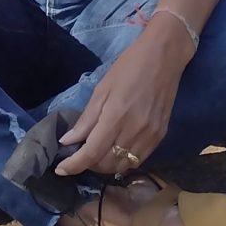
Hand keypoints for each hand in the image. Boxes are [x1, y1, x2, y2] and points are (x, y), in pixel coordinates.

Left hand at [54, 15, 190, 176]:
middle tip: (81, 153)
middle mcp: (134, 131)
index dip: (74, 165)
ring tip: (98, 153)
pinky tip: (117, 149)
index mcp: (116, 116)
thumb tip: (68, 142)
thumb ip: (86, 119)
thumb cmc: (130, 66)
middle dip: (89, 164)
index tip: (61, 170)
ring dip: (106, 165)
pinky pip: (138, 159)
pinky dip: (123, 160)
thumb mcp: (102, 88)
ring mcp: (150, 135)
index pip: (92, 153)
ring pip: (123, 166)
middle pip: (107, 164)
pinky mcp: (161, 135)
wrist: (165, 55)